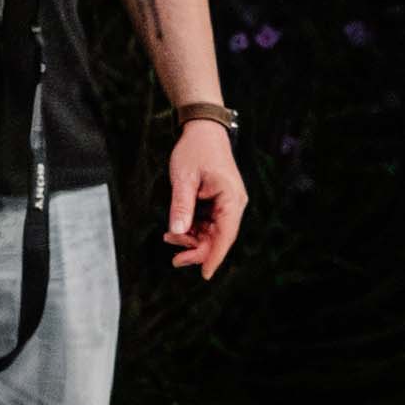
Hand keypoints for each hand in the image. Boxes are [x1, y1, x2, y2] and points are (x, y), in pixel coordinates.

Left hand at [165, 115, 246, 278]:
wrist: (203, 129)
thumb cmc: (195, 150)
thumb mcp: (183, 178)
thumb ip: (181, 206)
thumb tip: (178, 232)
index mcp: (231, 198)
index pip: (225, 235)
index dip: (214, 256)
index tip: (204, 274)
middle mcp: (234, 204)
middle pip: (219, 238)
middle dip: (197, 250)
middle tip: (175, 260)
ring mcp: (228, 203)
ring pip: (213, 233)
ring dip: (193, 240)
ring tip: (170, 239)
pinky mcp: (220, 202)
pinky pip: (209, 223)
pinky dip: (193, 229)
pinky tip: (176, 231)